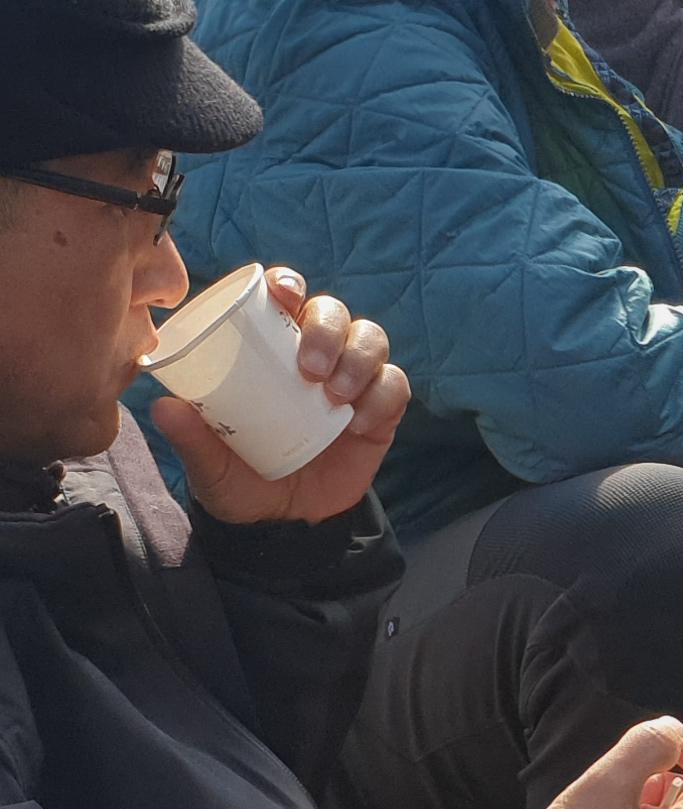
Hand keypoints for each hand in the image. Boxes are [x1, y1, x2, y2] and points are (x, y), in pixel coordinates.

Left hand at [151, 270, 407, 527]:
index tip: (284, 294)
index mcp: (270, 350)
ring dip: (358, 358)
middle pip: (333, 312)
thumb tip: (161, 407)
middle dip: (326, 329)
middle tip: (309, 369)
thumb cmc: (242, 479)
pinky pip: (394, 386)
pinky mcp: (381, 410)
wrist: (284, 525)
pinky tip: (361, 422)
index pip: (284, 298)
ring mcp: (352, 380)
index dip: (288, 283)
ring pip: (371, 339)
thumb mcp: (211, 464)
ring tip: (336, 395)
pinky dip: (383, 397)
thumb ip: (192, 439)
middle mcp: (315, 354)